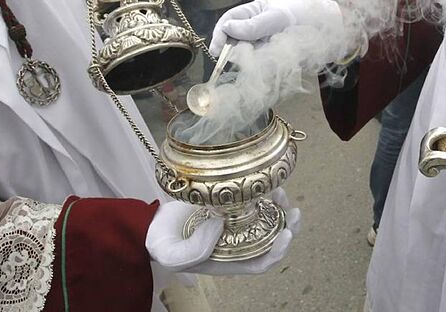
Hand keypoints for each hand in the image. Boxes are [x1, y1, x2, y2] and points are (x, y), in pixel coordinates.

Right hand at [146, 189, 298, 274]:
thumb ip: (194, 250)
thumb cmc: (162, 243)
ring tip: (280, 193)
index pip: (261, 262)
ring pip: (267, 218)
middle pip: (271, 239)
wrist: (151, 224)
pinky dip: (262, 193)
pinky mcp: (229, 205)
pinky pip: (253, 200)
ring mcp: (234, 223)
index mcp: (228, 260)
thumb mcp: (173, 255)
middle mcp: (236, 243)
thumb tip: (221, 225)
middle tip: (294, 212)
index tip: (286, 234)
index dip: (278, 251)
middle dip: (288, 227)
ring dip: (279, 207)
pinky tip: (264, 183)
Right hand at [210, 0, 341, 55]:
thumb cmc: (302, 14)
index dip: (219, 36)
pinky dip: (263, 68)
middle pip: (233, 44)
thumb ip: (253, 25)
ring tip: (267, 56)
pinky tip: (273, 63)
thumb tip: (227, 29)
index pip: (227, 22)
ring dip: (251, 61)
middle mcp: (253, 30)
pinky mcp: (270, 59)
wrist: (327, 28)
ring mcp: (261, 45)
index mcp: (251, 13)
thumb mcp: (277, 16)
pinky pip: (260, 67)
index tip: (217, 50)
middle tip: (246, 55)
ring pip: (246, 58)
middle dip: (235, 51)